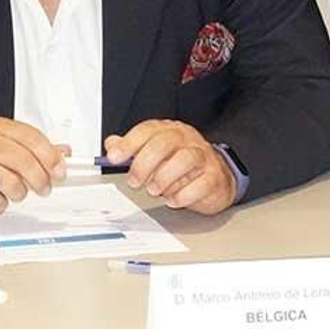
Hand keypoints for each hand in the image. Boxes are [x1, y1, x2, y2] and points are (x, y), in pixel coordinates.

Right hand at [0, 116, 68, 203]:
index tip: (59, 171)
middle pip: (22, 159)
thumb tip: (63, 152)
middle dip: (39, 178)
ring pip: (7, 179)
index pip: (31, 137)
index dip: (50, 156)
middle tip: (45, 188)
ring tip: (19, 193)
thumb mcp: (6, 145)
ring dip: (20, 192)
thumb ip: (33, 148)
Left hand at [105, 120, 237, 214]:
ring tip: (155, 190)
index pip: (148, 130)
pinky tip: (173, 199)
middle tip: (135, 181)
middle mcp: (188, 140)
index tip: (114, 157)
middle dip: (144, 164)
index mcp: (171, 131)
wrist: (217, 177)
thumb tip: (112, 144)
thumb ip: (133, 148)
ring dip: (163, 178)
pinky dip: (181, 196)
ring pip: (184, 160)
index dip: (129, 143)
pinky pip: (199, 185)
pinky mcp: (214, 177)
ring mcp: (203, 157)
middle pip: (164, 143)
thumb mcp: (156, 154)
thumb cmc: (183, 166)